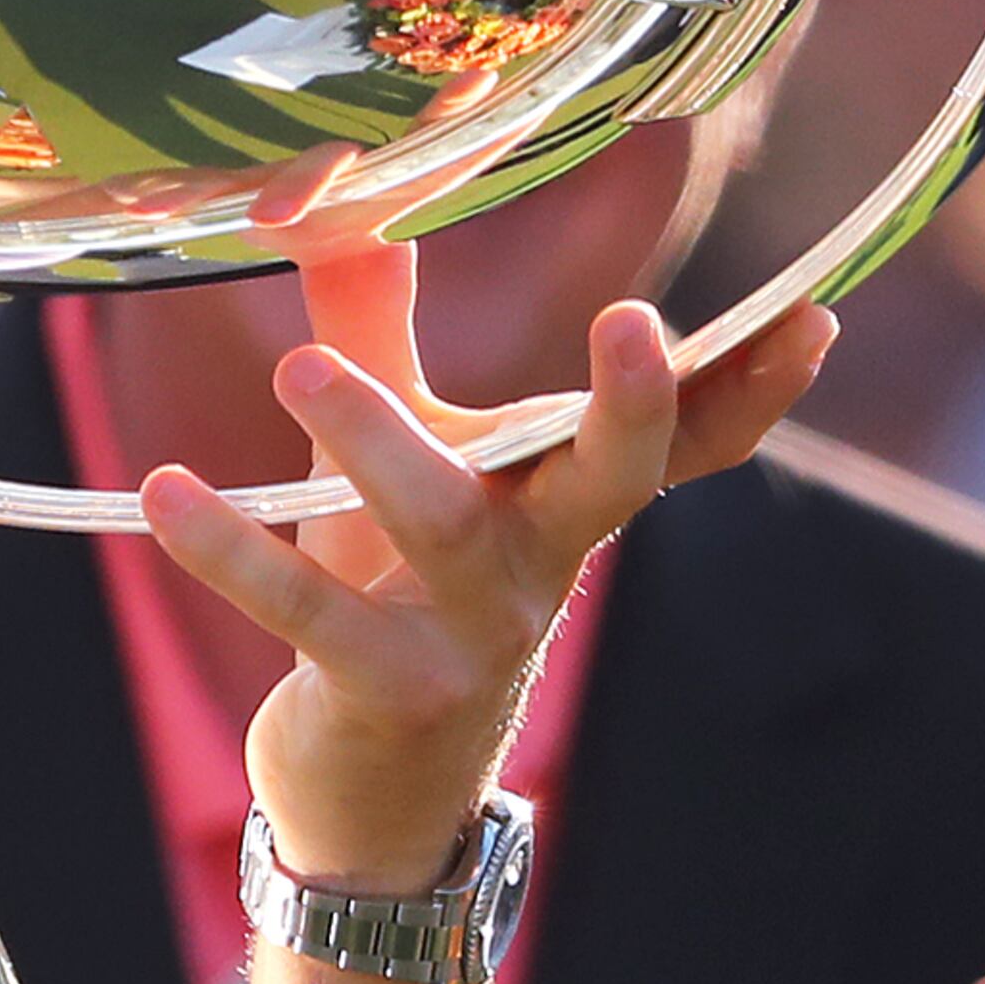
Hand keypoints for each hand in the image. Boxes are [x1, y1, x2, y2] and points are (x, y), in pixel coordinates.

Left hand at [138, 144, 831, 891]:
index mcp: (564, 497)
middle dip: (635, 406)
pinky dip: (233, 550)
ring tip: (294, 366)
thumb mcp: (402, 449)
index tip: (817, 320)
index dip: (753, 388)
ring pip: (444, 528)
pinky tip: (167, 490)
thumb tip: (340, 196)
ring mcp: (474, 634)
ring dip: (375, 444)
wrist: (372, 787)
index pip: (686, 441)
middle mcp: (542, 560)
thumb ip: (373, 327)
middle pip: (613, 478)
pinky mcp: (387, 689)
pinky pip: (310, 613)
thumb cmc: (396, 587)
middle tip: (634, 321)